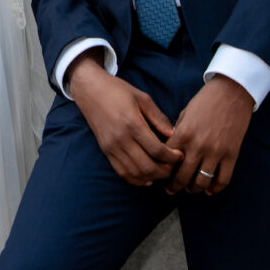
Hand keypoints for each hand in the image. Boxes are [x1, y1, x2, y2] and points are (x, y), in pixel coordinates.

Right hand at [68, 54, 182, 186]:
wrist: (90, 90)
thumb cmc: (117, 90)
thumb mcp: (142, 97)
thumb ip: (158, 117)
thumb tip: (173, 134)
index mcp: (132, 123)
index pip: (156, 150)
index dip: (172, 157)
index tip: (180, 155)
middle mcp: (121, 138)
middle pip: (147, 166)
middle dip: (165, 171)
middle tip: (174, 166)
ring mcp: (111, 147)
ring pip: (135, 173)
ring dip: (152, 177)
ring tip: (163, 171)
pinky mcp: (105, 151)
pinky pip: (122, 172)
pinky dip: (136, 179)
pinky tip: (147, 177)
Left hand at [165, 75, 253, 195]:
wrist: (231, 92)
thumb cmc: (205, 101)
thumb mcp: (184, 114)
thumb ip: (177, 134)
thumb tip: (169, 152)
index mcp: (183, 133)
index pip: (167, 159)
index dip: (161, 168)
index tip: (159, 173)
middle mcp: (198, 145)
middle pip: (182, 176)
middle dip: (174, 186)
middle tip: (170, 189)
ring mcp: (216, 152)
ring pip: (201, 182)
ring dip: (193, 189)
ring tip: (189, 189)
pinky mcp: (231, 155)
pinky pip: (222, 180)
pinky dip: (215, 189)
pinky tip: (209, 190)